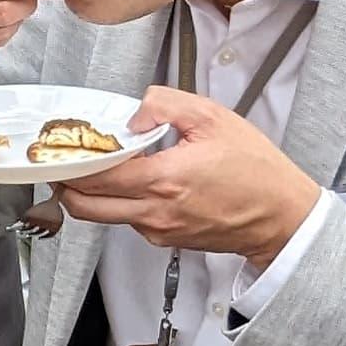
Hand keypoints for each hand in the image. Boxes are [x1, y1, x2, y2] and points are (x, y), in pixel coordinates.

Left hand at [41, 87, 319, 261]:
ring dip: (92, 194)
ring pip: (103, 216)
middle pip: (85, 206)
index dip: (73, 162)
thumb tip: (132, 115)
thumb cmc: (255, 170)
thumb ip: (165, 105)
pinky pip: (129, 221)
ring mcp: (158, 230)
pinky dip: (121, 203)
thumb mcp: (213, 118)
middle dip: (68, 183)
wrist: (280, 215)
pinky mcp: (165, 240)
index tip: (65, 148)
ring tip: (100, 168)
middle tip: (67, 162)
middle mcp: (155, 211)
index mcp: (164, 179)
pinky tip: (135, 182)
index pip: (95, 176)